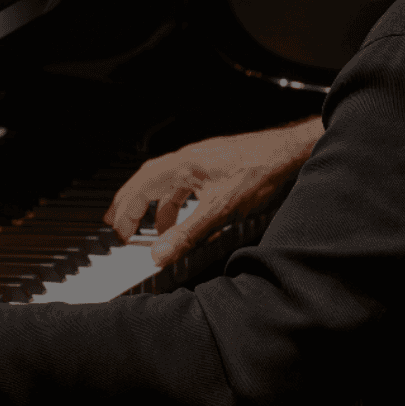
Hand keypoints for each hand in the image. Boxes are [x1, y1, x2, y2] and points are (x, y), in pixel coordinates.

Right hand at [104, 118, 321, 267]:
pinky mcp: (213, 165)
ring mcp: (199, 160)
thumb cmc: (257, 170)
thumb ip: (188, 234)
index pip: (139, 189)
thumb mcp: (220, 209)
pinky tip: (186, 218)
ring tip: (156, 233)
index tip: (120, 235)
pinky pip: (183, 184)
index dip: (125, 212)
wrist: (286, 152)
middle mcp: (185, 159)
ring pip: (165, 182)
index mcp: (180, 166)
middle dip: (129, 204)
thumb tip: (160, 254)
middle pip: (145, 181)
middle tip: (118, 225)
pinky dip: (176, 202)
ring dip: (155, 207)